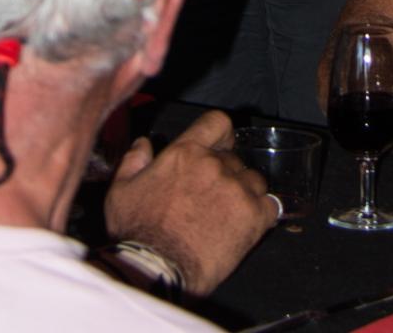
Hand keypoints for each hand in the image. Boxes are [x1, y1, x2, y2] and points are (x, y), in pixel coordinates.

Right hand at [103, 110, 277, 295]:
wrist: (157, 269)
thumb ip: (133, 161)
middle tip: (213, 199)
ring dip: (246, 193)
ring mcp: (236, 189)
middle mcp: (214, 164)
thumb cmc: (137, 232)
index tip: (222, 146)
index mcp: (185, 152)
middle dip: (227, 176)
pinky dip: (263, 214)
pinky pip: (271, 206)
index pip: (217, 123)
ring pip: (254, 181)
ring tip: (230, 215)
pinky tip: (249, 225)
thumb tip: (143, 145)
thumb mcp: (121, 191)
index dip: (223, 134)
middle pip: (234, 159)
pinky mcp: (252, 216)